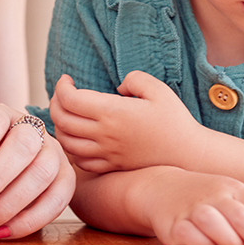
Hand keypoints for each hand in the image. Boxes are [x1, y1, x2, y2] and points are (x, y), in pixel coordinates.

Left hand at [50, 71, 201, 172]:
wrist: (188, 154)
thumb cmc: (175, 120)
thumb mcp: (158, 89)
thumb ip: (133, 79)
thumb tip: (117, 87)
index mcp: (113, 112)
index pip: (70, 99)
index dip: (61, 87)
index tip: (66, 79)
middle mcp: (104, 134)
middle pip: (61, 120)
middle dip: (55, 103)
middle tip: (62, 95)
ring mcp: (106, 153)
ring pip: (66, 142)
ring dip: (59, 127)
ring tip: (66, 115)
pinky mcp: (111, 165)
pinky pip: (80, 161)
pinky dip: (70, 149)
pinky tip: (76, 139)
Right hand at [140, 167, 243, 244]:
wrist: (162, 188)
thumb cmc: (207, 197)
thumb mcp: (236, 200)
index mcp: (234, 189)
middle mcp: (214, 196)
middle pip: (240, 215)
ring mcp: (193, 208)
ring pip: (213, 222)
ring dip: (230, 240)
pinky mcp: (174, 223)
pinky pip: (190, 234)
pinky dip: (204, 244)